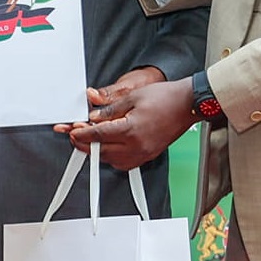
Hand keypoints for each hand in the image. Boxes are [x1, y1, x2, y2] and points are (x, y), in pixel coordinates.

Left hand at [60, 75, 195, 170]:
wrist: (187, 104)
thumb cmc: (165, 98)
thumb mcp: (132, 97)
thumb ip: (110, 110)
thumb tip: (94, 118)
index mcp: (130, 130)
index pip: (98, 135)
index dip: (82, 133)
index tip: (73, 131)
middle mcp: (137, 146)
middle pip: (102, 151)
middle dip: (85, 145)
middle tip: (76, 136)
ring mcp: (143, 153)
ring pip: (112, 160)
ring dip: (98, 152)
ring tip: (90, 141)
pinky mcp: (148, 155)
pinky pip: (124, 163)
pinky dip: (112, 158)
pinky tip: (108, 148)